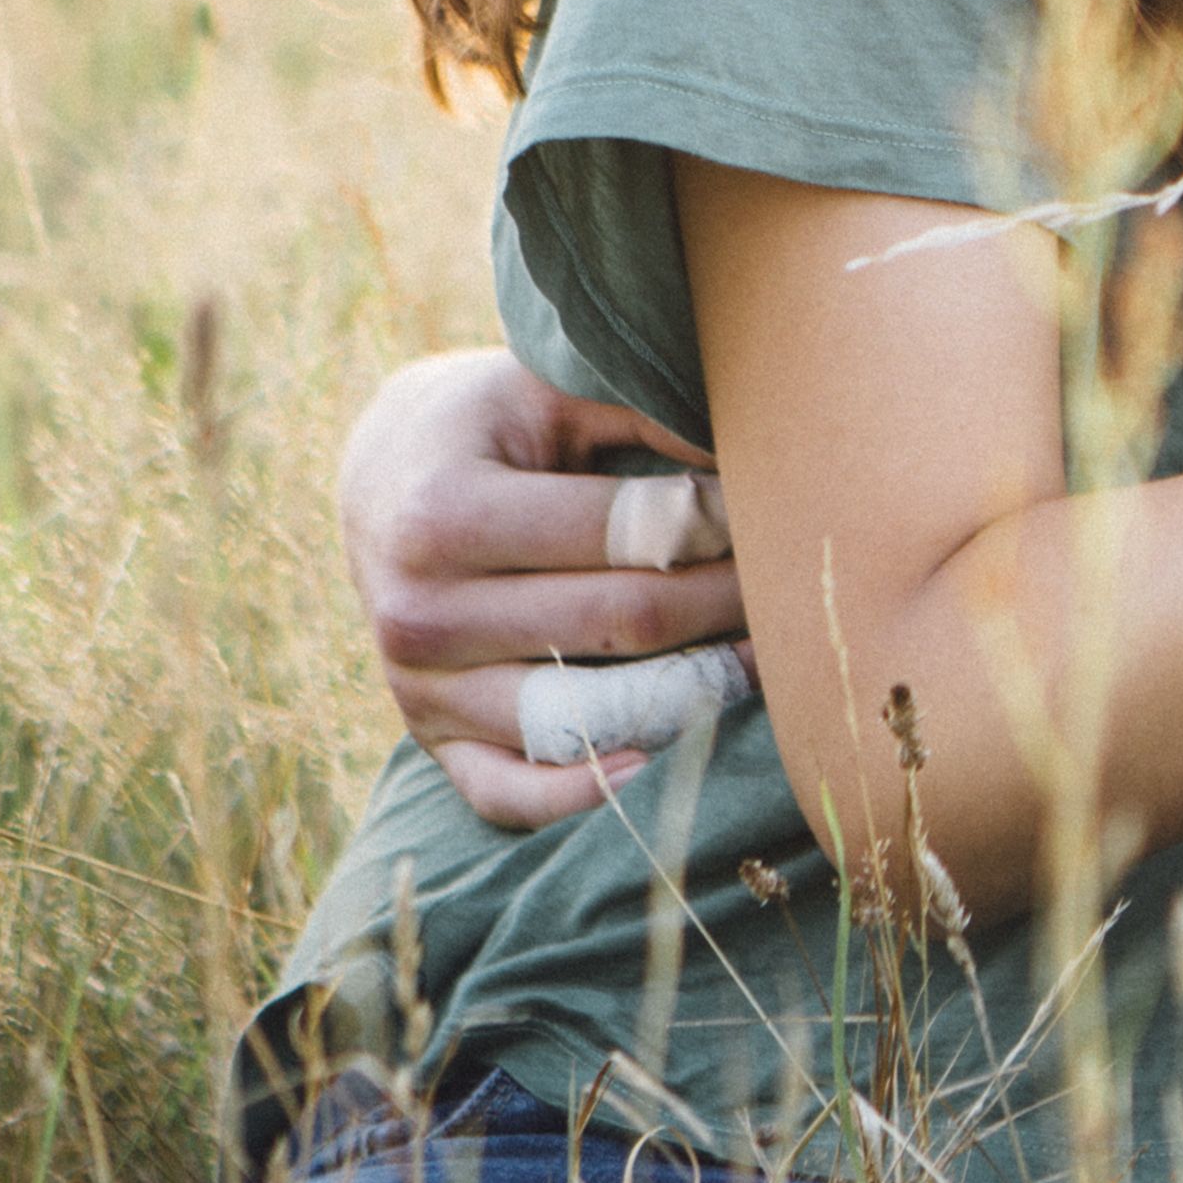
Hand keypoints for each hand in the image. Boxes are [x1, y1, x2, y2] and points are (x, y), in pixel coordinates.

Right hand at [337, 350, 738, 827]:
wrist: (385, 482)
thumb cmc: (492, 426)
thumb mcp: (551, 388)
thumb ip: (644, 411)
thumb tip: (756, 446)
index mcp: (444, 514)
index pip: (622, 538)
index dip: (718, 523)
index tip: (775, 506)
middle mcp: (420, 612)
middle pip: (619, 626)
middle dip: (726, 602)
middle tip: (797, 581)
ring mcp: (421, 688)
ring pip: (583, 715)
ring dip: (688, 692)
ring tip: (760, 657)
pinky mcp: (431, 740)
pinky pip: (510, 793)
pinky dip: (585, 792)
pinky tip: (656, 762)